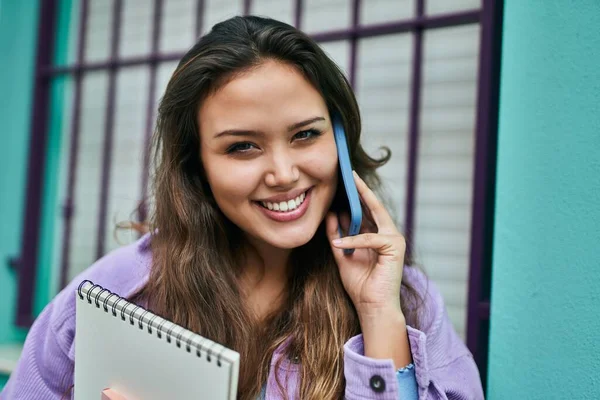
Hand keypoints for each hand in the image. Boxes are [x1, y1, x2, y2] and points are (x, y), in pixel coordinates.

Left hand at [326, 171, 405, 316]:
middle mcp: (389, 234)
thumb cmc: (360, 285)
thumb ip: (336, 236)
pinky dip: (353, 240)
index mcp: (378, 235)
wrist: (372, 307)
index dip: (358, 195)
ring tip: (346, 189)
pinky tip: (339, 243)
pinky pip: (370, 239)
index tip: (347, 180)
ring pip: (374, 216)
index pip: (368, 211)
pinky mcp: (395, 248)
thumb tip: (330, 214)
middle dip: (361, 190)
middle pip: (374, 207)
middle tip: (350, 174)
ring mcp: (395, 239)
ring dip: (358, 205)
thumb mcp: (342, 255)